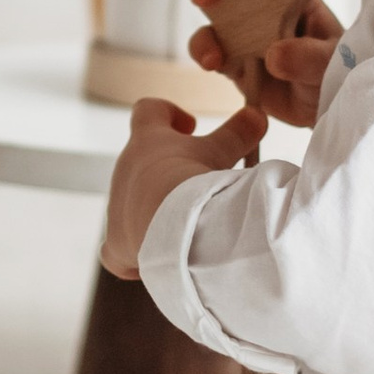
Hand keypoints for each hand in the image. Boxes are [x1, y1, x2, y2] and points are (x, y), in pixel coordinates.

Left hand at [100, 93, 265, 280]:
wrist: (173, 227)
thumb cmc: (194, 182)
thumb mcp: (220, 152)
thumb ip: (238, 133)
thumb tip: (257, 114)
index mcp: (146, 141)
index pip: (148, 111)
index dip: (167, 115)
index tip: (190, 127)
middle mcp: (124, 171)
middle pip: (141, 166)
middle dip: (170, 174)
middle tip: (202, 185)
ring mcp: (116, 209)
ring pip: (132, 208)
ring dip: (157, 214)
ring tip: (190, 227)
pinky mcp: (116, 245)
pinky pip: (117, 254)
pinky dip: (135, 257)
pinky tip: (161, 262)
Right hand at [191, 0, 343, 130]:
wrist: (317, 111)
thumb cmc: (333, 75)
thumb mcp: (332, 65)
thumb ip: (311, 58)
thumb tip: (274, 55)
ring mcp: (243, 24)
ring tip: (203, 2)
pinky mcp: (227, 51)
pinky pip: (206, 42)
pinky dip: (202, 47)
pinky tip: (212, 61)